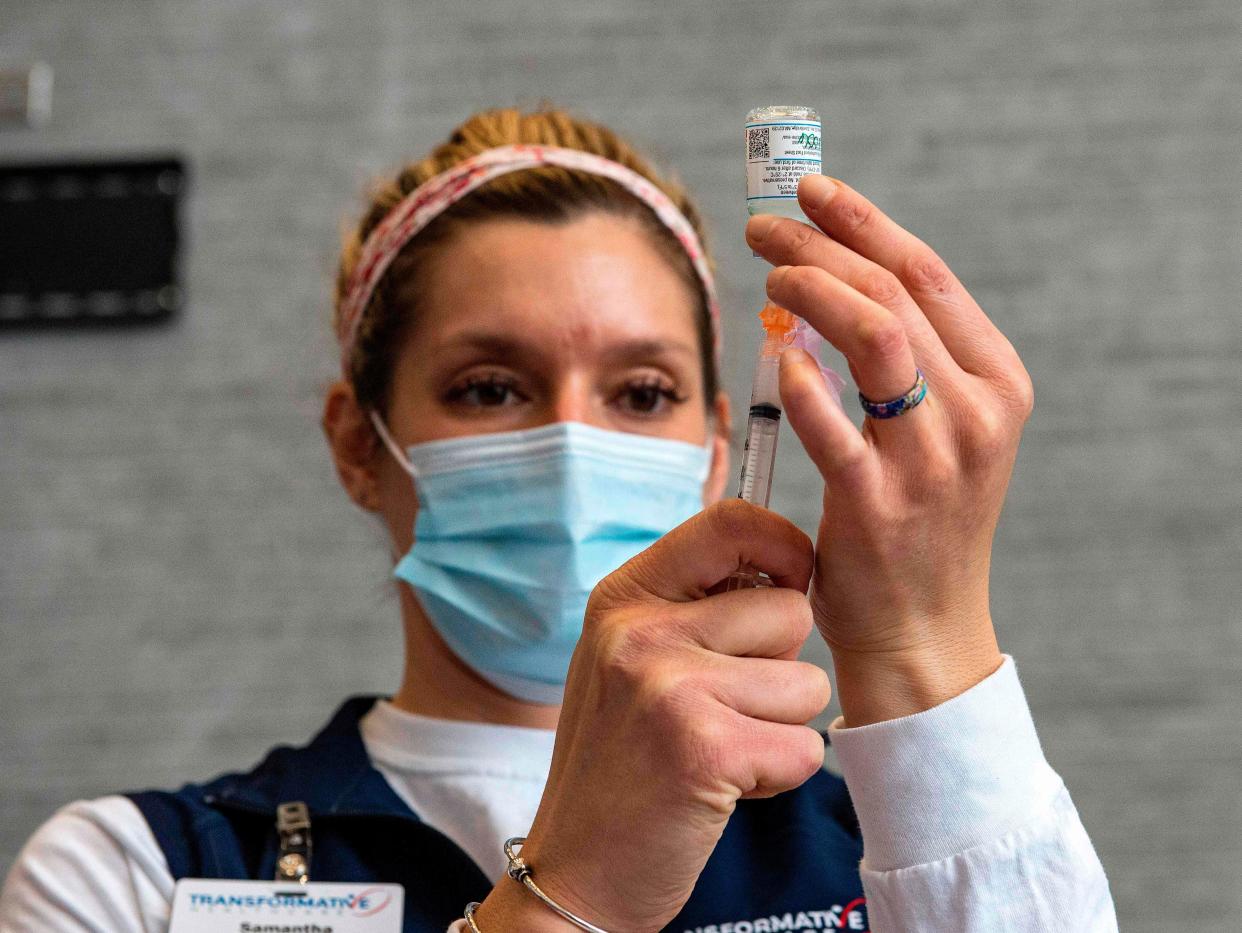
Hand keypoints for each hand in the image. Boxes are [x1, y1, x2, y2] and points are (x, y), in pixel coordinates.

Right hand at [474, 500, 830, 931]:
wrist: (576, 868)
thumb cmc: (619, 762)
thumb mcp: (631, 659)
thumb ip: (694, 607)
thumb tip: (786, 568)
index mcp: (624, 597)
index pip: (730, 521)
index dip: (784, 545)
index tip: (792, 583)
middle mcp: (640, 630)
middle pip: (790, 609)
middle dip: (781, 666)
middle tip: (726, 709)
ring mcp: (667, 685)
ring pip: (807, 680)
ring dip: (780, 726)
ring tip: (719, 750)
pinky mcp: (702, 748)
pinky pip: (805, 746)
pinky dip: (779, 777)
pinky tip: (722, 786)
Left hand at [746, 175, 1033, 726]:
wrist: (925, 630)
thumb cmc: (921, 522)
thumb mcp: (941, 433)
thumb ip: (905, 363)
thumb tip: (825, 286)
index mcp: (999, 384)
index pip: (928, 276)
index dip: (866, 223)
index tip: (812, 191)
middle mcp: (976, 414)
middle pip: (893, 294)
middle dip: (822, 246)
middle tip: (766, 227)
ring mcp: (932, 461)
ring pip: (874, 338)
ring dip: (811, 291)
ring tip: (766, 274)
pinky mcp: (878, 506)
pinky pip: (835, 427)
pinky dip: (802, 381)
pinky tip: (774, 353)